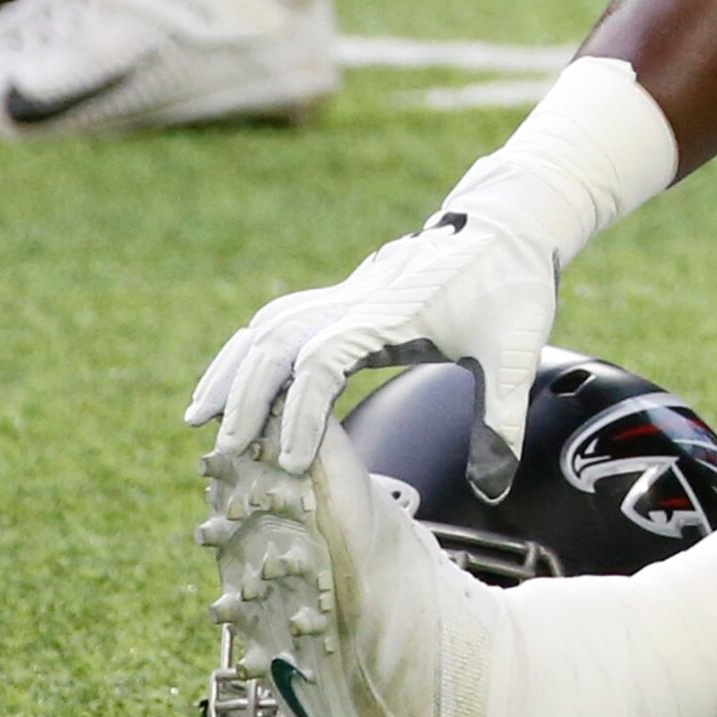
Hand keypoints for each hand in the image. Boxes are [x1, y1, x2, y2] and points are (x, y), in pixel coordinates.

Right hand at [186, 210, 560, 499]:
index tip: (292, 461)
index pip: (324, 361)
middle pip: (277, 340)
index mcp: (392, 312)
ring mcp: (347, 292)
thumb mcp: (516, 353)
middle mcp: (357, 298)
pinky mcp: (346, 293)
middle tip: (224, 449)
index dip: (302, 412)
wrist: (510, 226)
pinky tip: (233, 379)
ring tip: (200, 416)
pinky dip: (249, 348)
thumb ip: (501, 421)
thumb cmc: (512, 285)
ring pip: (269, 324)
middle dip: (246, 396)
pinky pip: (282, 317)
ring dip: (233, 368)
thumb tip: (494, 490)